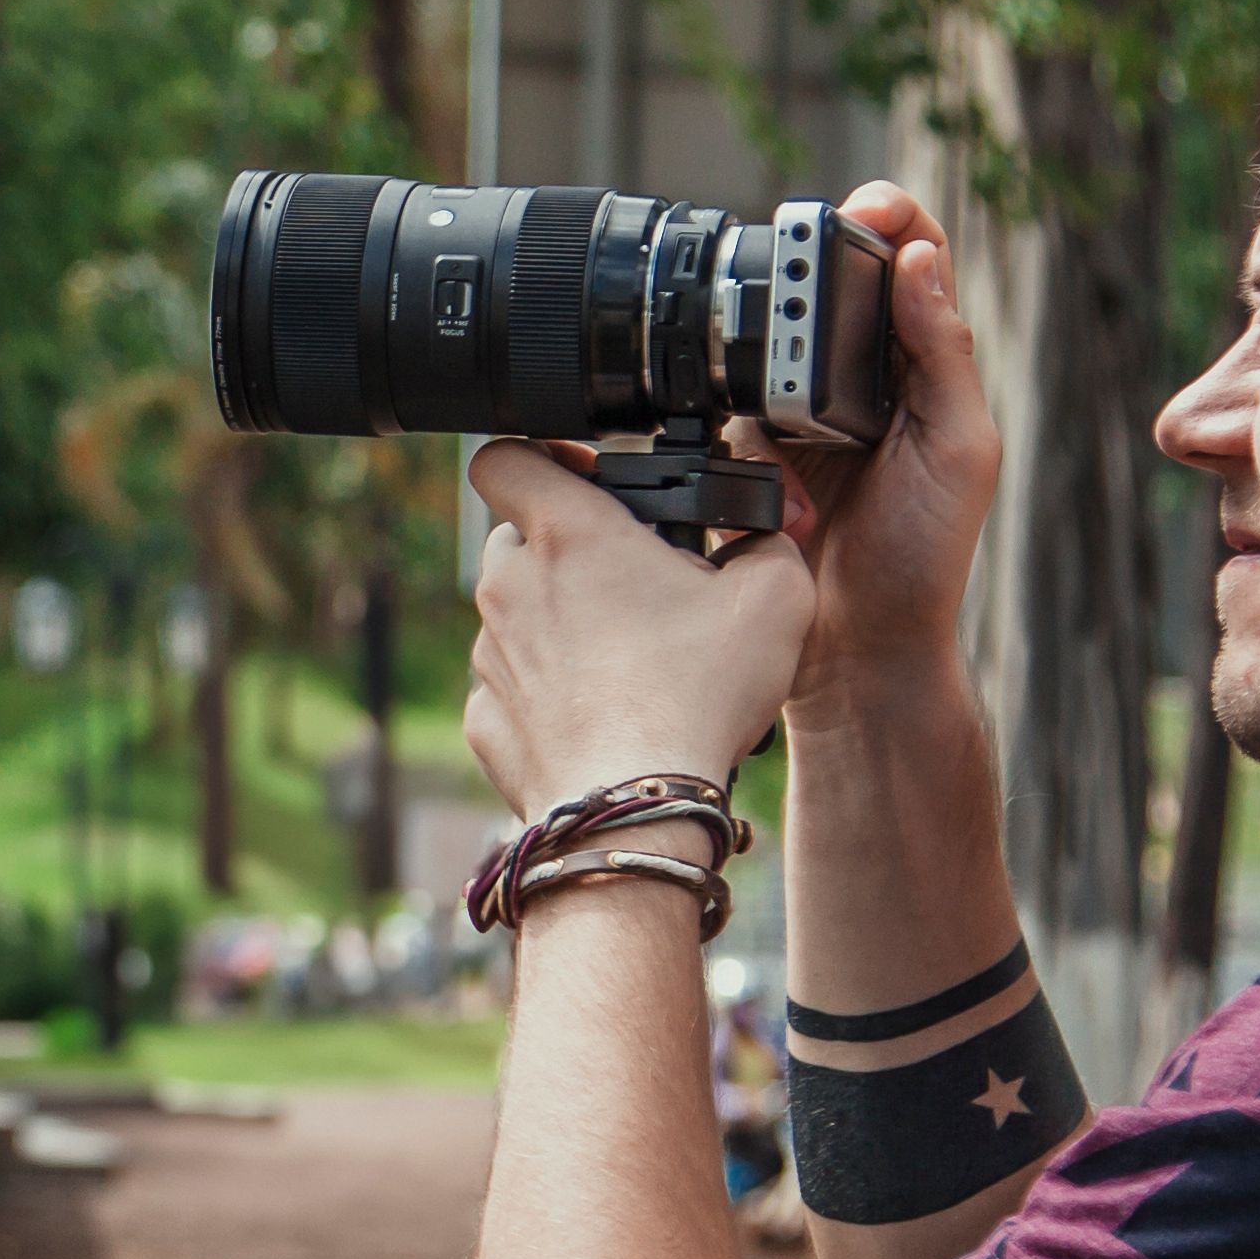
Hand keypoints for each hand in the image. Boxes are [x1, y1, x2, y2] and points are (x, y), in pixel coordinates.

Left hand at [461, 435, 817, 821]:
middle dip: (569, 550)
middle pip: (520, 537)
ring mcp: (490, 656)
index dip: (542, 454)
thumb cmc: (696, 696)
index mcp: (567, 533)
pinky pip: (514, 689)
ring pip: (517, 617)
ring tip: (629, 662)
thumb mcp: (775, 597)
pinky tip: (602, 716)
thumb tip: (760, 537)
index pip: (509, 455)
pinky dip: (550, 694)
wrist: (635, 804)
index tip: (584, 475)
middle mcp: (510, 586)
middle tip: (633, 585)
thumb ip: (766, 541)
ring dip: (561, 626)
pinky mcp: (485, 719)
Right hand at [772, 184, 999, 725]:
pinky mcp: (746, 444)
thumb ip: (945, 355)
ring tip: (781, 350)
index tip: (866, 209)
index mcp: (924, 365)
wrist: (858, 649)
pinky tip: (750, 414)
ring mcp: (798, 409)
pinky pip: (726, 398)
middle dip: (809, 256)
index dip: (891, 218)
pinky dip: (736, 402)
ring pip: (771, 333)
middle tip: (797, 251)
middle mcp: (860, 377)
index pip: (910, 261)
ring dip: (769, 330)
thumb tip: (923, 261)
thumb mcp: (961, 449)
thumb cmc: (926, 556)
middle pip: (828, 280)